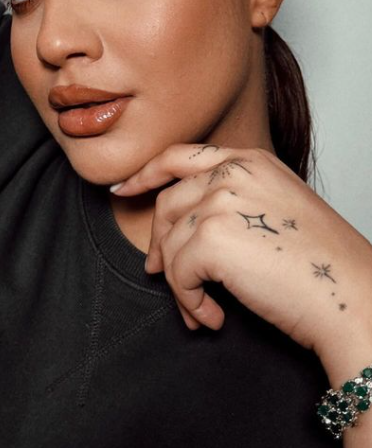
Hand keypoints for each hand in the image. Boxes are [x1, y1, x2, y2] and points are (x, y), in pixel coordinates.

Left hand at [110, 143, 371, 368]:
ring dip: (178, 282)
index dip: (146, 173)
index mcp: (250, 160)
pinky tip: (213, 317)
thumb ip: (235, 200)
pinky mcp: (212, 237)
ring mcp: (220, 201)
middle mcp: (232, 172)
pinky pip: (178, 273)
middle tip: (159, 274)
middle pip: (167, 203)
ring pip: (170, 242)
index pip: (180, 156)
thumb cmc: (323, 264)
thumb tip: (185, 223)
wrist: (354, 297)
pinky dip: (189, 302)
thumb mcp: (278, 208)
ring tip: (200, 308)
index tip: (123, 189)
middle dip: (159, 243)